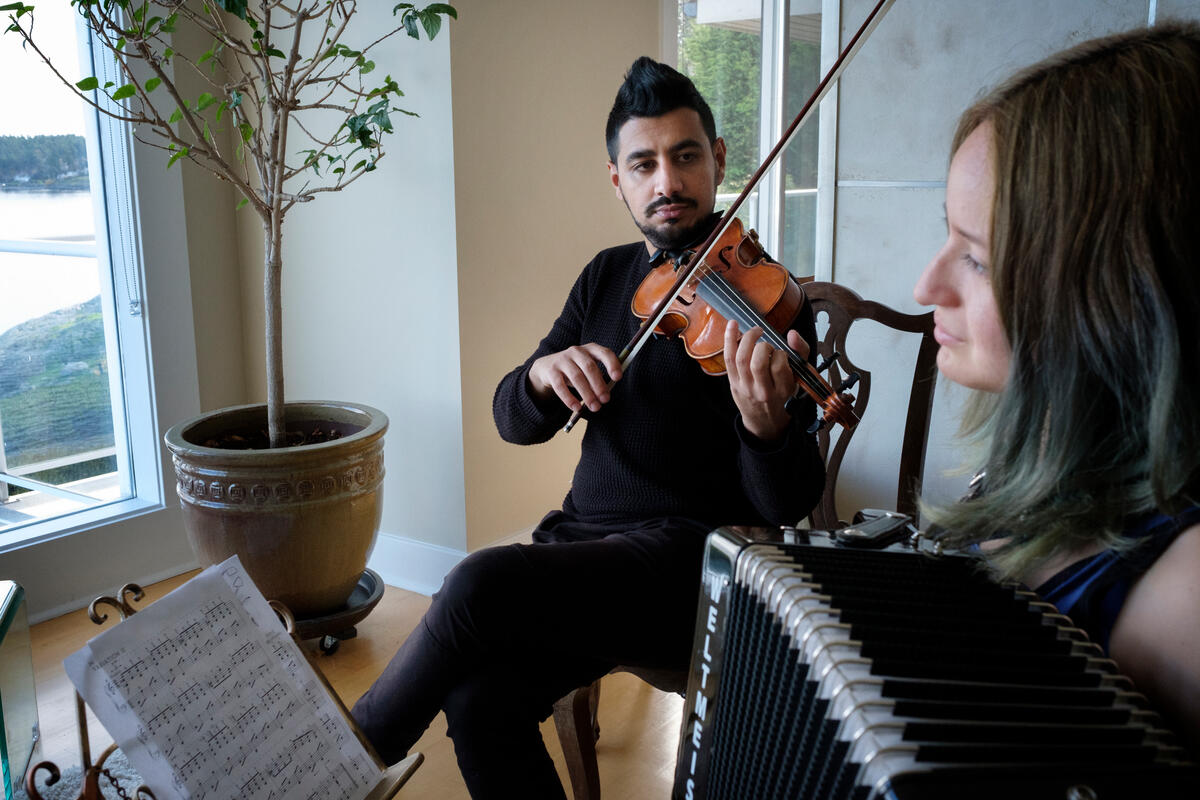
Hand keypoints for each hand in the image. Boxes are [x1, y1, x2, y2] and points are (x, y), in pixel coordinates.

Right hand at [528, 343, 623, 413]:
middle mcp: (577, 351)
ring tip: (594, 407)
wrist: (547, 367)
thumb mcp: (587, 369)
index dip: (612, 364)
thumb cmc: (575, 369)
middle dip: (599, 385)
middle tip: (605, 400)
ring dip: (587, 394)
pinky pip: (560, 386)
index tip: (617, 378)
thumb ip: (598, 378)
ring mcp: (562, 360)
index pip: (604, 353)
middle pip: (590, 367)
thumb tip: (606, 395)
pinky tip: (577, 408)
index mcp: (590, 349)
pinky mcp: (551, 371)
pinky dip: (569, 398)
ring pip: (577, 377)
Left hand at [724, 320, 808, 440]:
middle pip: (758, 363)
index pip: (780, 366)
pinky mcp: (733, 382)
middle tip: (767, 345)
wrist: (764, 420)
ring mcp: (745, 387)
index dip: (780, 353)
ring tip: (756, 332)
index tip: (780, 353)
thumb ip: (801, 352)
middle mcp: (762, 391)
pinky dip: (729, 338)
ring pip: (741, 359)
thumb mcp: (799, 377)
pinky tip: (733, 324)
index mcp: (782, 391)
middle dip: (763, 346)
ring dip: (748, 339)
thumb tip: (792, 334)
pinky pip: (728, 358)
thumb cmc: (782, 394)